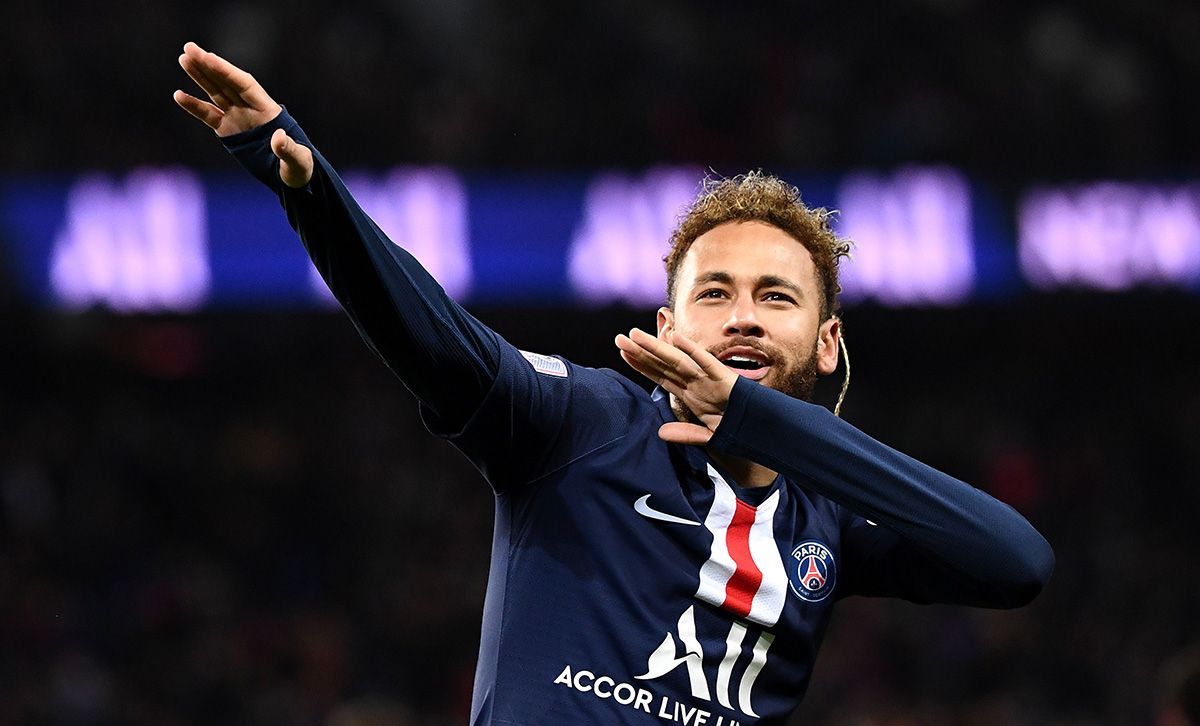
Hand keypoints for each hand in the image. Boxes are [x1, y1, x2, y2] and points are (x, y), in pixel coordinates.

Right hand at [173, 41, 312, 187]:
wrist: (293, 177)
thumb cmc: (300, 166)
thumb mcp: (298, 159)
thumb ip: (287, 148)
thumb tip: (278, 138)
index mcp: (268, 110)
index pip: (244, 84)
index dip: (226, 71)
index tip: (208, 57)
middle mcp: (251, 109)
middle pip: (226, 82)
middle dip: (208, 65)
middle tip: (189, 47)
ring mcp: (238, 118)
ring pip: (215, 92)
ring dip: (200, 76)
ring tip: (183, 58)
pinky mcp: (228, 131)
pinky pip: (209, 115)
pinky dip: (194, 106)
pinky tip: (178, 95)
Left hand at [615, 328, 736, 444]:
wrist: (766, 432)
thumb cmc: (739, 429)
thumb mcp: (708, 436)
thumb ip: (685, 434)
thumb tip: (661, 433)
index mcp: (692, 393)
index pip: (661, 376)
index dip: (641, 364)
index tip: (622, 353)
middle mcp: (697, 383)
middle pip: (664, 365)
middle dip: (641, 352)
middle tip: (618, 338)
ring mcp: (710, 380)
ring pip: (678, 360)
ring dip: (656, 347)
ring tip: (634, 335)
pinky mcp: (725, 380)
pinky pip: (706, 363)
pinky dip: (692, 350)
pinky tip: (677, 337)